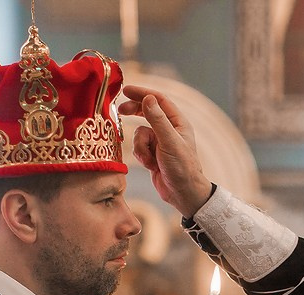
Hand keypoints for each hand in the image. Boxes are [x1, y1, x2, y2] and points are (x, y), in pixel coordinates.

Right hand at [119, 86, 213, 217]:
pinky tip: (150, 166)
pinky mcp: (153, 154)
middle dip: (134, 112)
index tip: (126, 90)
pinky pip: (139, 147)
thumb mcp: (169, 142)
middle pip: (147, 112)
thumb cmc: (182, 168)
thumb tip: (148, 98)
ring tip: (150, 159)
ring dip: (141, 146)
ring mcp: (160, 142)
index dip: (143, 93)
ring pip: (140, 133)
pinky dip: (142, 156)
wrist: (183, 194)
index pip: (159, 100)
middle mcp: (170, 130)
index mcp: (178, 123)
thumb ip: (158, 120)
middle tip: (120, 110)